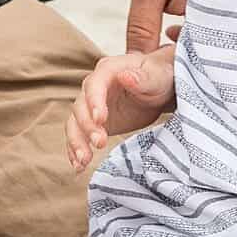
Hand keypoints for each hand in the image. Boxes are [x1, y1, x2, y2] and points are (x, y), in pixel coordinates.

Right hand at [66, 47, 176, 168]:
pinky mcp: (94, 124)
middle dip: (87, 127)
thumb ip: (143, 77)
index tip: (100, 120)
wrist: (161, 88)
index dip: (94, 102)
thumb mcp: (158, 76)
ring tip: (83, 161)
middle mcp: (93, 87)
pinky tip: (78, 165)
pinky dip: (76, 150)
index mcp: (108, 70)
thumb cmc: (160, 77)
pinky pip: (79, 136)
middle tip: (100, 143)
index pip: (94, 85)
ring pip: (75, 124)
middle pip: (81, 107)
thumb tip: (126, 76)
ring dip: (77, 142)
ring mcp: (91, 106)